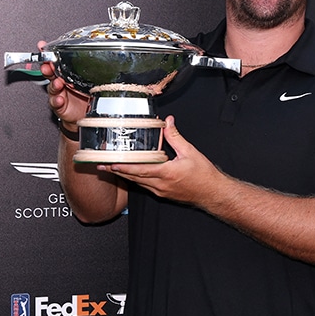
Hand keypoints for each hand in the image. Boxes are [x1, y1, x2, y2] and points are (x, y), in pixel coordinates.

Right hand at [38, 40, 88, 125]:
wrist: (84, 114)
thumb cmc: (86, 95)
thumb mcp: (88, 79)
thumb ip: (88, 70)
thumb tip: (96, 55)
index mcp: (67, 73)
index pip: (57, 60)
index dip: (49, 53)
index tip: (43, 47)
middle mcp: (61, 81)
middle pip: (50, 73)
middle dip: (47, 68)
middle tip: (47, 65)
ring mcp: (58, 93)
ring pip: (52, 87)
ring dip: (54, 84)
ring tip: (57, 82)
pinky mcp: (58, 105)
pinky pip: (55, 102)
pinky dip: (57, 101)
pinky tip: (59, 99)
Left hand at [109, 115, 225, 204]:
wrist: (213, 193)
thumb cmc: (204, 175)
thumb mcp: (190, 152)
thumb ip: (176, 137)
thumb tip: (168, 122)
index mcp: (166, 173)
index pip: (140, 170)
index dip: (124, 166)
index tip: (111, 163)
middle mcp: (160, 185)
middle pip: (133, 178)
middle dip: (117, 171)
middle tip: (101, 166)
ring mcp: (161, 191)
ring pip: (137, 183)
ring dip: (124, 175)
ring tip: (110, 169)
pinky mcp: (163, 194)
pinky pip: (145, 186)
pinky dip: (135, 179)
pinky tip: (130, 174)